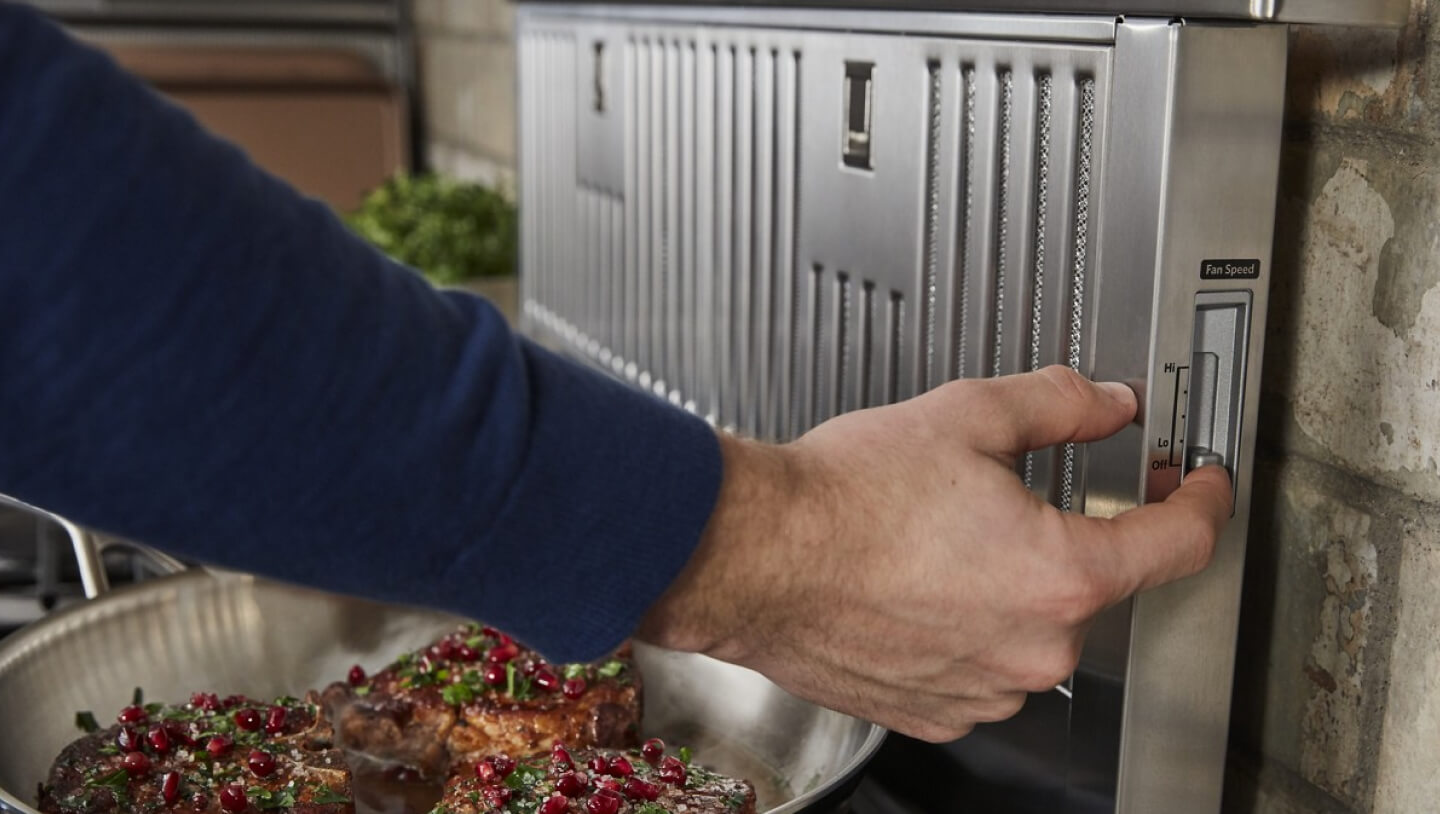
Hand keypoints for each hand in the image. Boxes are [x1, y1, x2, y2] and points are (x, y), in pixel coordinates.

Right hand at [636, 366, 1232, 741]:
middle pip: (1092, 584)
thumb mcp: (968, 416)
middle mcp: (1033, 650)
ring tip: (936, 541)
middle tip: (1005, 492)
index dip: (1200, 500)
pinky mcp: (934, 712)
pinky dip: (963, 628)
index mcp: (1062, 575)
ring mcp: (982, 690)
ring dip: (1008, 586)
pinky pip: (978, 665)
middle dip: (1067, 533)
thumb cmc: (842, 499)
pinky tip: (914, 587)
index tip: (1197, 485)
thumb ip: (1061, 405)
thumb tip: (1107, 404)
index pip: (1180, 542)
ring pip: (1030, 629)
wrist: (754, 555)